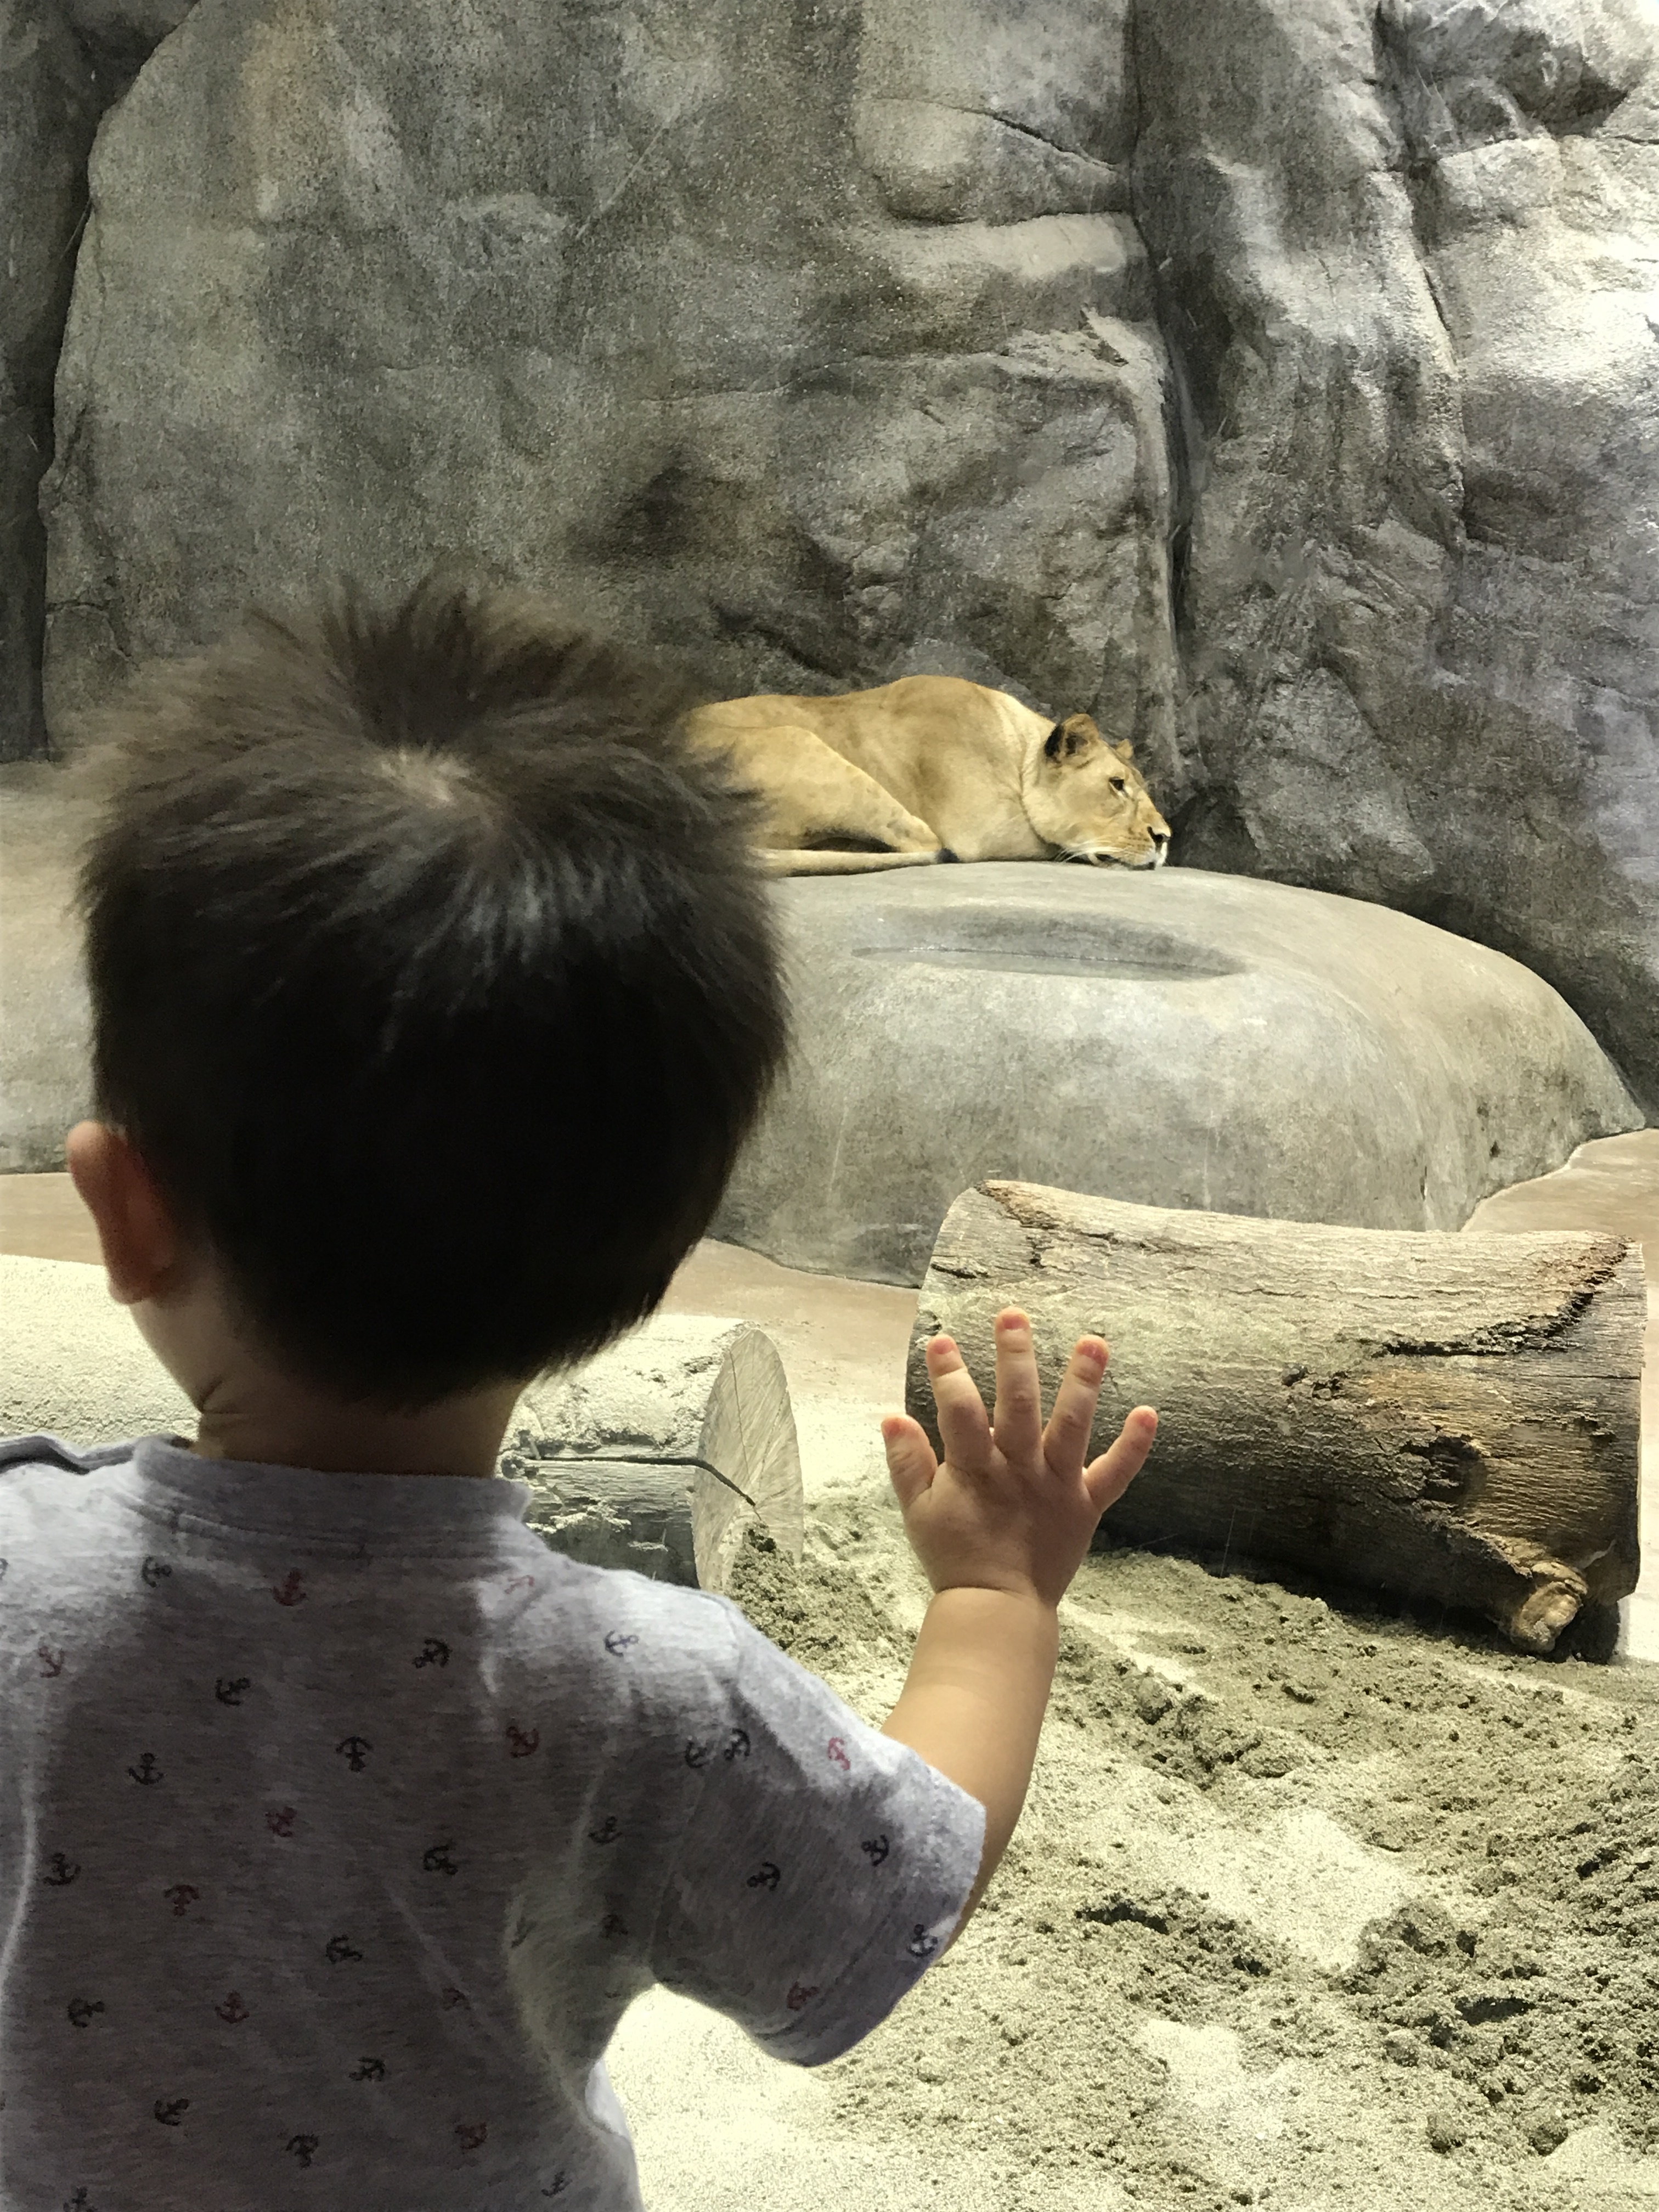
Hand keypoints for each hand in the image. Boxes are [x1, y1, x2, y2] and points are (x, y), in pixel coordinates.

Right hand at [881, 1308, 1156, 1610]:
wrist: (998, 1609)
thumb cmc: (953, 1557)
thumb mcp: (917, 1512)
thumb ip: (906, 1463)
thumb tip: (891, 1416)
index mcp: (975, 1470)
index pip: (959, 1411)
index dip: (949, 1374)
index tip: (942, 1340)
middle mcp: (1018, 1470)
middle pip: (1019, 1404)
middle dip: (1015, 1356)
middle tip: (1014, 1315)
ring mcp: (1055, 1485)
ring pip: (1071, 1426)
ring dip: (1083, 1382)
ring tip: (1095, 1342)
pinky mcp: (1084, 1506)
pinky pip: (1115, 1475)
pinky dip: (1134, 1447)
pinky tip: (1149, 1413)